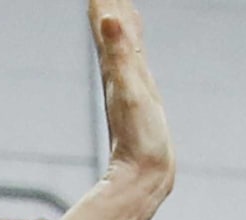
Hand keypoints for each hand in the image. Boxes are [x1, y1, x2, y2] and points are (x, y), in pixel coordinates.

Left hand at [90, 0, 174, 198]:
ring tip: (117, 4)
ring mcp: (129, 87)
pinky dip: (132, 49)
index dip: (102, 4)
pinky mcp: (139, 99)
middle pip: (110, 32)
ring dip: (118, 24)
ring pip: (121, 47)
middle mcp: (119, 75)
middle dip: (108, 7)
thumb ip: (120, 54)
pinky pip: (134, 65)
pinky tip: (133, 47)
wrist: (143, 176)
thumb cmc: (138, 138)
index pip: (106, 26)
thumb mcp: (129, 90)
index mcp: (116, 69)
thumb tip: (106, 19)